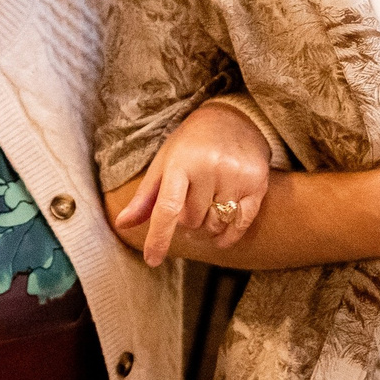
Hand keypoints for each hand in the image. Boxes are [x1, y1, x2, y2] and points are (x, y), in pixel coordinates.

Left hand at [116, 102, 271, 267]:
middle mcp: (210, 168)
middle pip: (192, 221)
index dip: (159, 238)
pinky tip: (222, 236)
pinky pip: (241, 224)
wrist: (234, 119)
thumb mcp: (165, 162)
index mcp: (181, 162)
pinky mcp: (257, 183)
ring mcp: (235, 176)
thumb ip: (146, 197)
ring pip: (215, 225)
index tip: (152, 260)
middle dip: (188, 219)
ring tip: (207, 204)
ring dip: (208, 225)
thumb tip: (122, 224)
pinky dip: (229, 235)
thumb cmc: (192, 143)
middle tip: (191, 198)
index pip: (167, 209)